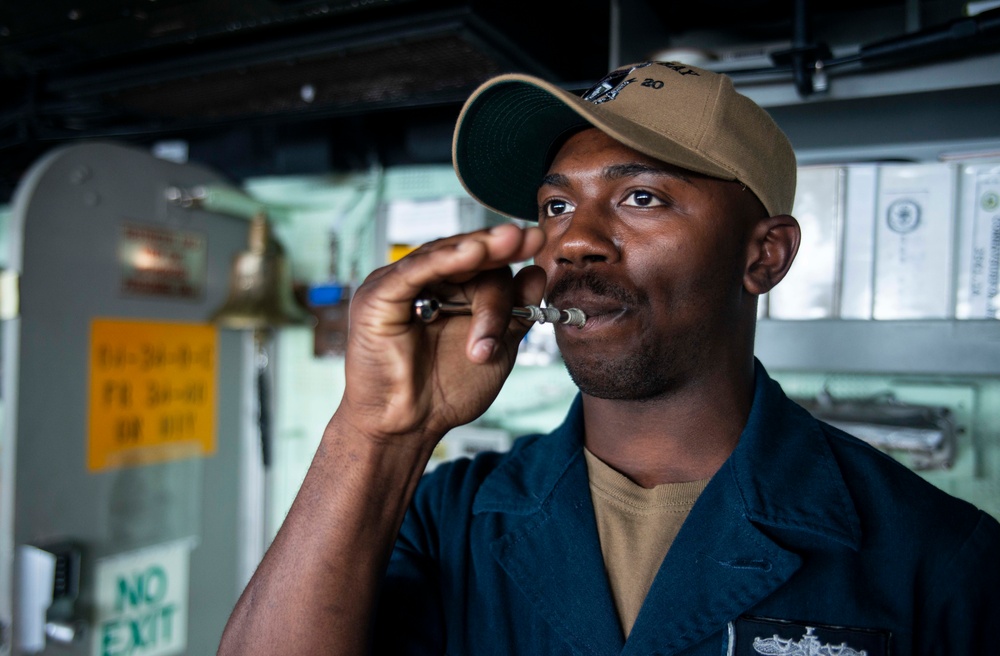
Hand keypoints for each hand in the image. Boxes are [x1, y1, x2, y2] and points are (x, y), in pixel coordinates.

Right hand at [336, 223, 546, 445]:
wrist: (410, 427)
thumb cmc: (445, 392)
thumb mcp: (495, 349)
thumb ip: (514, 314)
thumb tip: (535, 273)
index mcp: (448, 292)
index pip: (482, 266)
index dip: (509, 253)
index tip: (539, 241)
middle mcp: (422, 283)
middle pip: (465, 256)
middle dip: (498, 246)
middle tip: (527, 236)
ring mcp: (398, 286)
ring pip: (444, 261)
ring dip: (479, 251)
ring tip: (508, 242)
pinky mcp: (377, 296)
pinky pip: (412, 272)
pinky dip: (443, 261)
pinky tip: (471, 253)